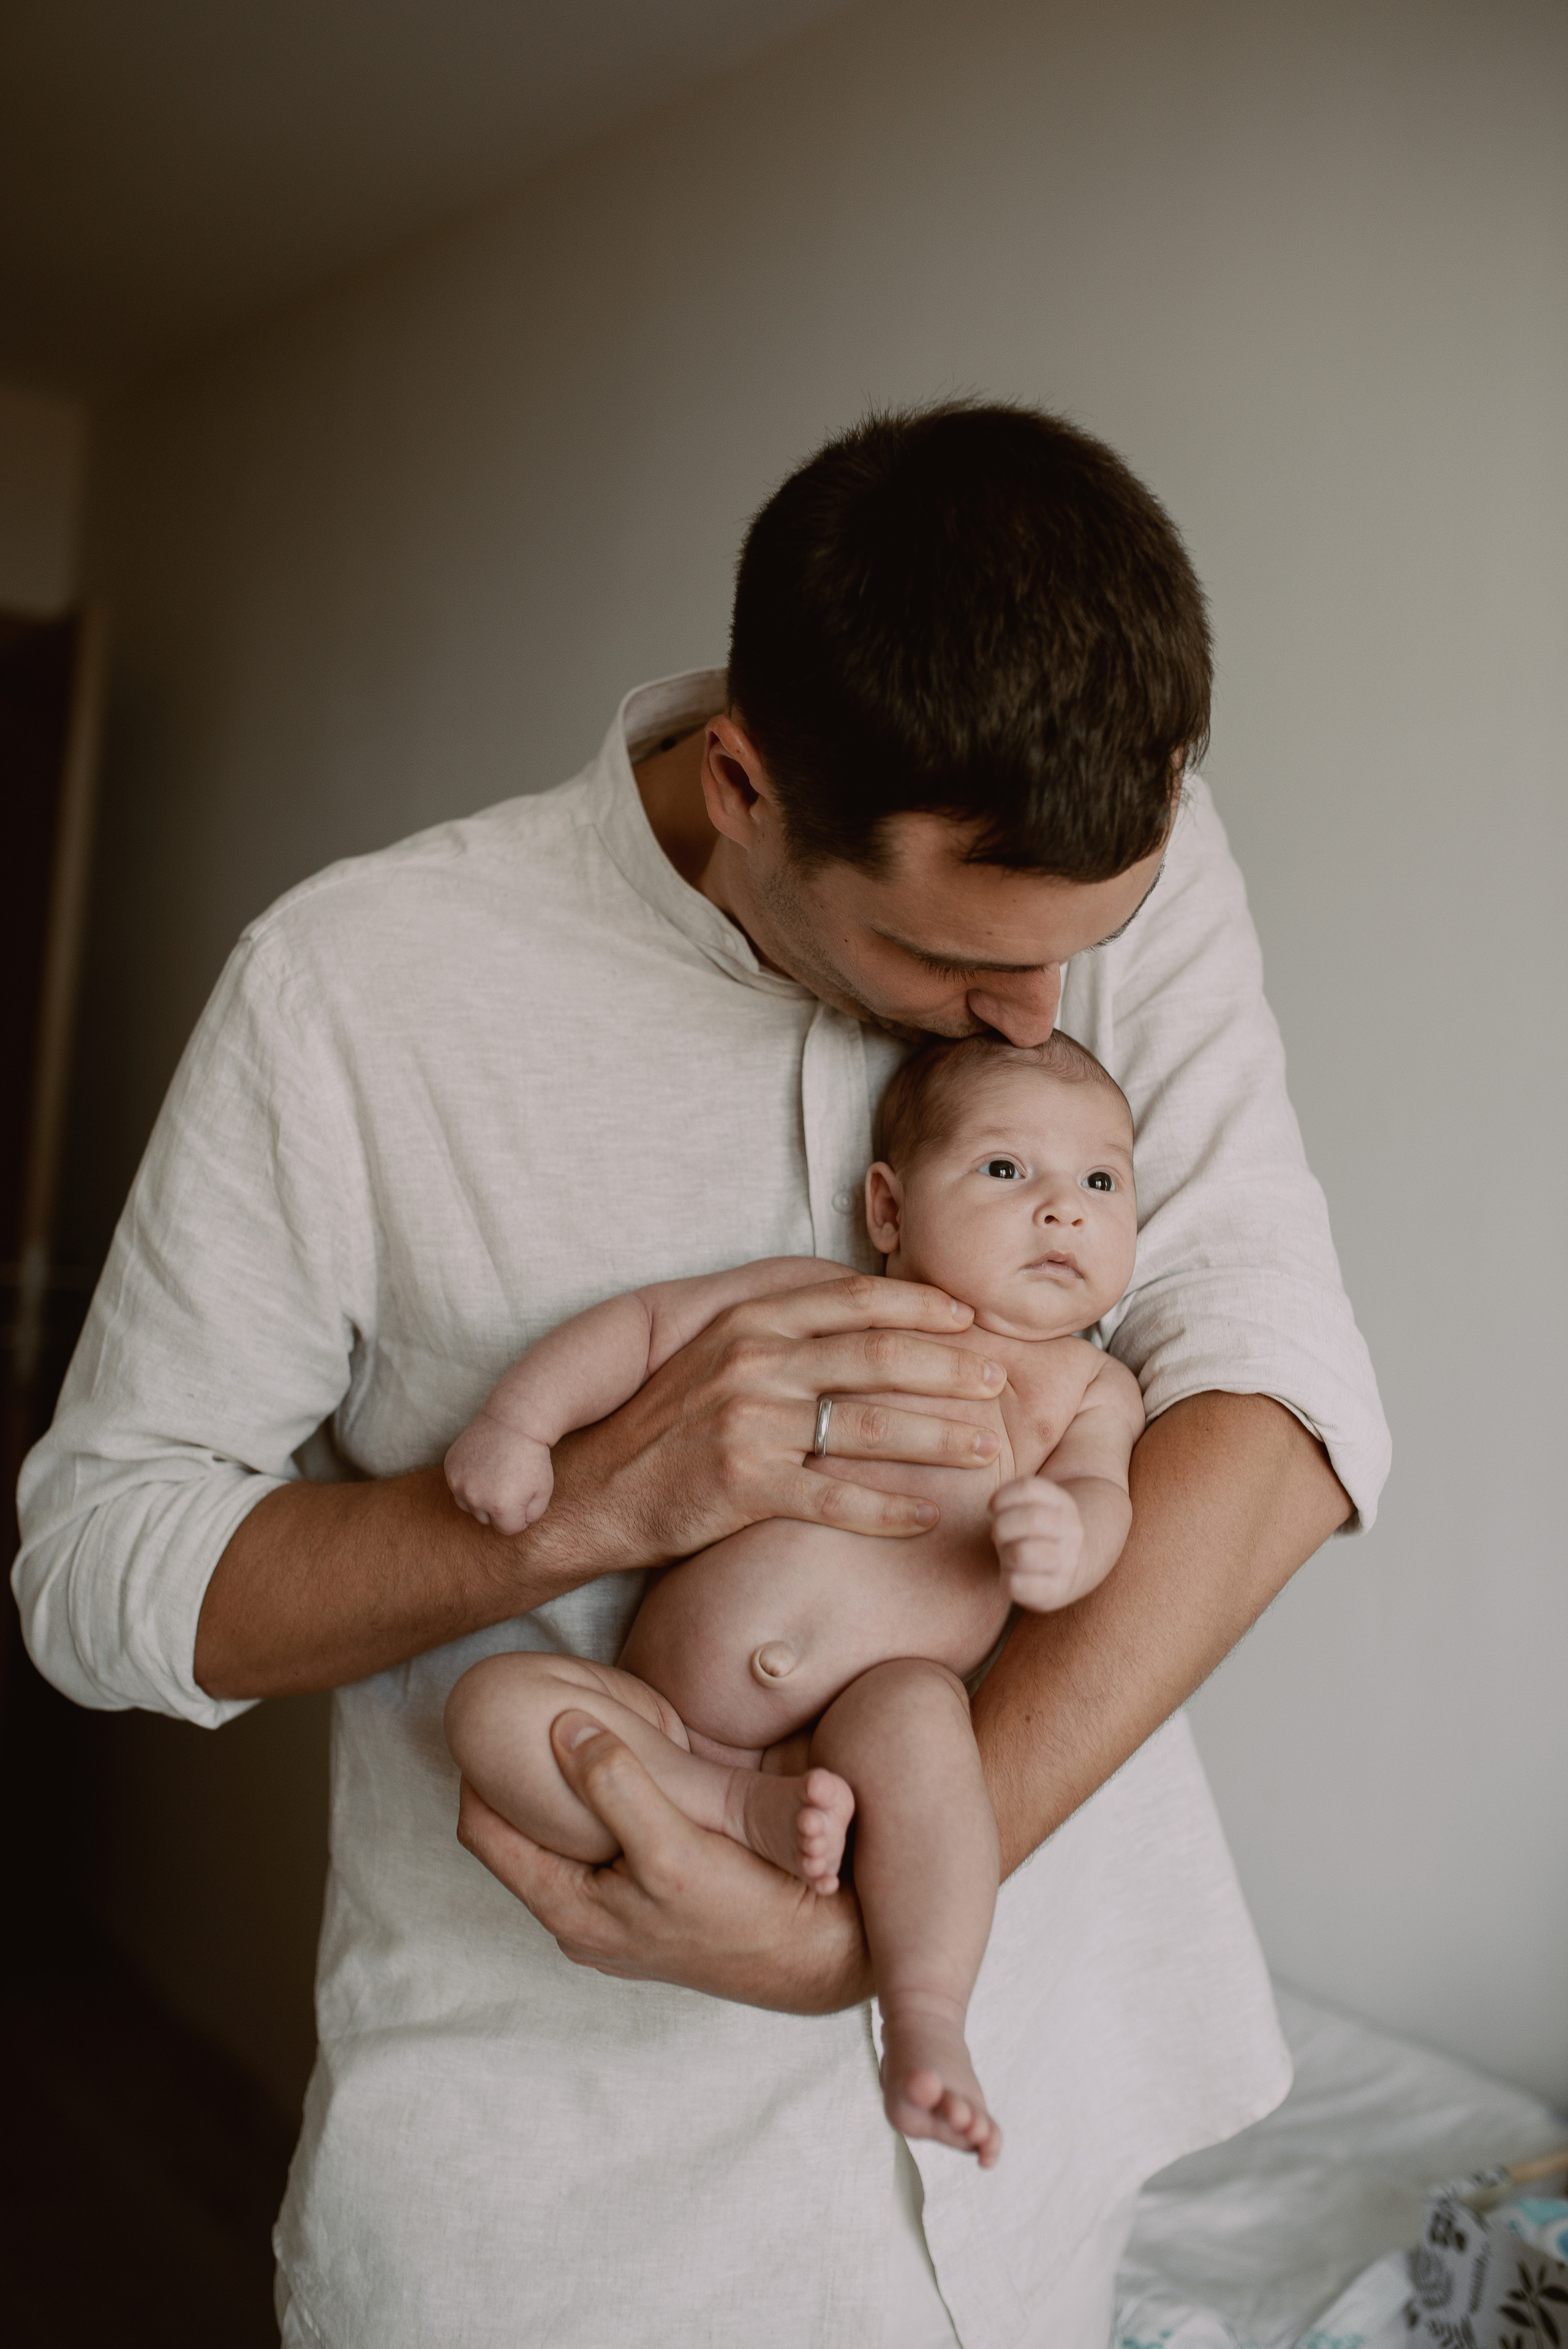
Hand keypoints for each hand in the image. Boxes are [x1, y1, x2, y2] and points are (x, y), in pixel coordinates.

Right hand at [446, 1415, 552, 1535]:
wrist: (514, 1422)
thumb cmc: (533, 1457)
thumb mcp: (544, 1490)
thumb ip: (532, 1515)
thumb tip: (515, 1524)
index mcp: (501, 1507)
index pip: (508, 1529)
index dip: (520, 1514)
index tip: (525, 1495)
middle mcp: (476, 1497)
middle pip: (487, 1519)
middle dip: (500, 1507)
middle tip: (511, 1482)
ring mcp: (459, 1482)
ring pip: (469, 1506)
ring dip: (482, 1497)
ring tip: (497, 1476)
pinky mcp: (450, 1468)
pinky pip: (458, 1487)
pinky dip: (469, 1481)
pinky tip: (484, 1466)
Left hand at [456, 1713, 871, 2012]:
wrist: (814, 1954)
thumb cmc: (745, 1911)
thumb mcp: (674, 1848)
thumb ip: (617, 1789)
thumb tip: (564, 1728)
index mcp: (569, 1910)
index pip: (484, 1832)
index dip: (478, 1774)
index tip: (489, 1721)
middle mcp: (581, 1922)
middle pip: (517, 1837)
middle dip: (517, 1780)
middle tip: (528, 1718)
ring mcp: (615, 1920)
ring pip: (561, 1844)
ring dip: (561, 1796)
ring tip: (573, 1737)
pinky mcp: (649, 1910)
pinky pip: (600, 1851)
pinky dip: (599, 1812)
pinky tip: (627, 1778)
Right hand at [527, 1273, 1004, 1579]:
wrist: (593, 1488)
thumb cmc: (665, 1424)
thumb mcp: (715, 1354)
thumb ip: (782, 1336)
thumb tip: (861, 1324)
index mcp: (750, 1320)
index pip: (856, 1301)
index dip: (922, 1308)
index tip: (970, 1319)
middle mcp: (754, 1360)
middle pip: (880, 1356)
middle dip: (951, 1368)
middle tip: (999, 1380)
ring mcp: (750, 1422)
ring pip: (872, 1427)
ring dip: (940, 1439)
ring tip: (987, 1451)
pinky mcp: (744, 1484)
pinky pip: (836, 1499)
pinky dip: (889, 1511)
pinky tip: (927, 1517)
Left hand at [989, 1473, 1085, 1609]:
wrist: (1073, 1568)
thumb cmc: (1038, 1533)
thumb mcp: (1033, 1506)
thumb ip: (1013, 1500)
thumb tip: (993, 1508)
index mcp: (1063, 1503)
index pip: (1028, 1488)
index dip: (1001, 1497)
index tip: (994, 1509)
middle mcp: (1071, 1530)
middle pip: (1028, 1519)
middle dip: (1001, 1526)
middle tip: (999, 1534)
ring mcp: (1067, 1562)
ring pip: (1022, 1553)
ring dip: (1005, 1553)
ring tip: (1009, 1555)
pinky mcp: (1056, 1591)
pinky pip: (1017, 1584)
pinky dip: (1007, 1579)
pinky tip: (1014, 1575)